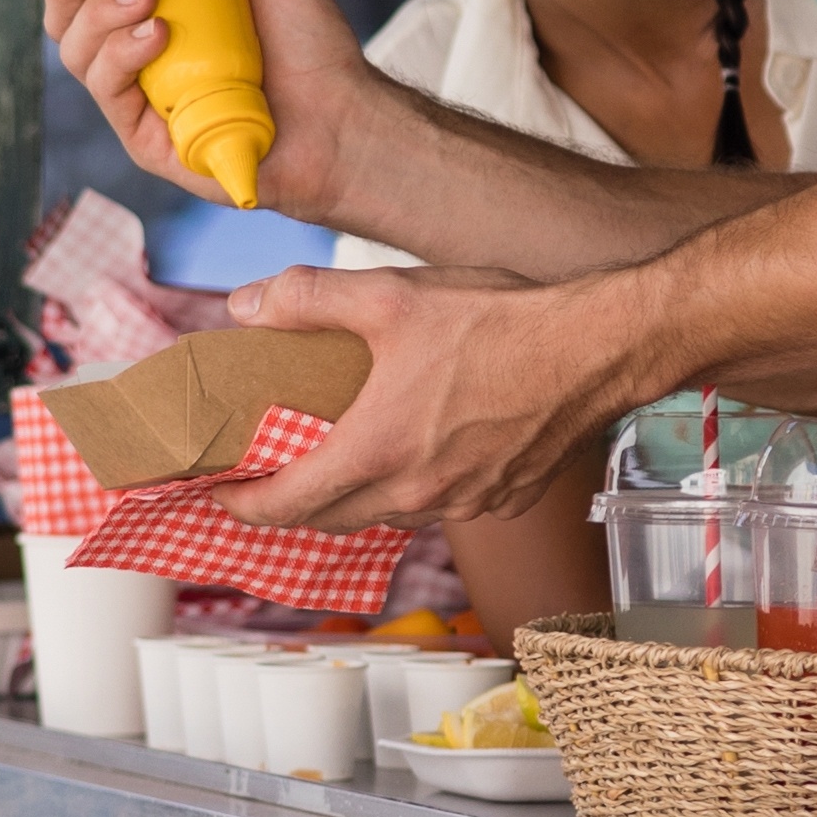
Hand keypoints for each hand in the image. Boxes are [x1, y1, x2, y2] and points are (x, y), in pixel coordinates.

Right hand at [33, 0, 362, 213]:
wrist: (342, 115)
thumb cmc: (310, 43)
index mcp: (147, 11)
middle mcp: (132, 55)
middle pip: (63, 15)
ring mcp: (137, 99)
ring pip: (77, 53)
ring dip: (99, 16)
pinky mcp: (147, 139)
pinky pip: (110, 95)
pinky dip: (123, 59)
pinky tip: (155, 36)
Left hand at [188, 261, 641, 533]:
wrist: (599, 348)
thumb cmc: (501, 322)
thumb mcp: (392, 296)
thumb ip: (309, 299)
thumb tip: (245, 305)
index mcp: (377, 452)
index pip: (286, 504)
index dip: (242, 505)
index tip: (217, 494)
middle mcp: (416, 492)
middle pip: (329, 520)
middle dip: (289, 505)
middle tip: (264, 479)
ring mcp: (463, 502)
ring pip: (385, 516)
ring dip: (351, 499)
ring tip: (332, 464)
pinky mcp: (502, 499)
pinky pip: (438, 507)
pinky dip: (410, 491)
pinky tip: (412, 454)